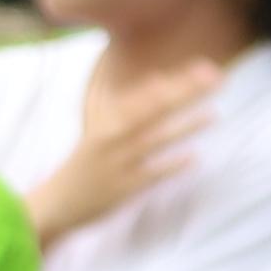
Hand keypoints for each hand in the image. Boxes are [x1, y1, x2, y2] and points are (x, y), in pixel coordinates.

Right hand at [23, 48, 221, 246]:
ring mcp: (118, 162)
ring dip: (185, 126)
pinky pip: (152, 174)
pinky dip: (172, 165)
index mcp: (107, 120)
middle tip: (214, 78)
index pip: (146, 94)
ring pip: (156, 138)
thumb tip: (159, 79)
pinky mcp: (123, 188)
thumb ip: (128, 104)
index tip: (203, 67)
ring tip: (214, 115)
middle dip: (184, 92)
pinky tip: (195, 157)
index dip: (175, 80)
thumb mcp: (100, 128)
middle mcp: (112, 137)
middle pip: (153, 109)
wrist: (56, 203)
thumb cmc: (85, 163)